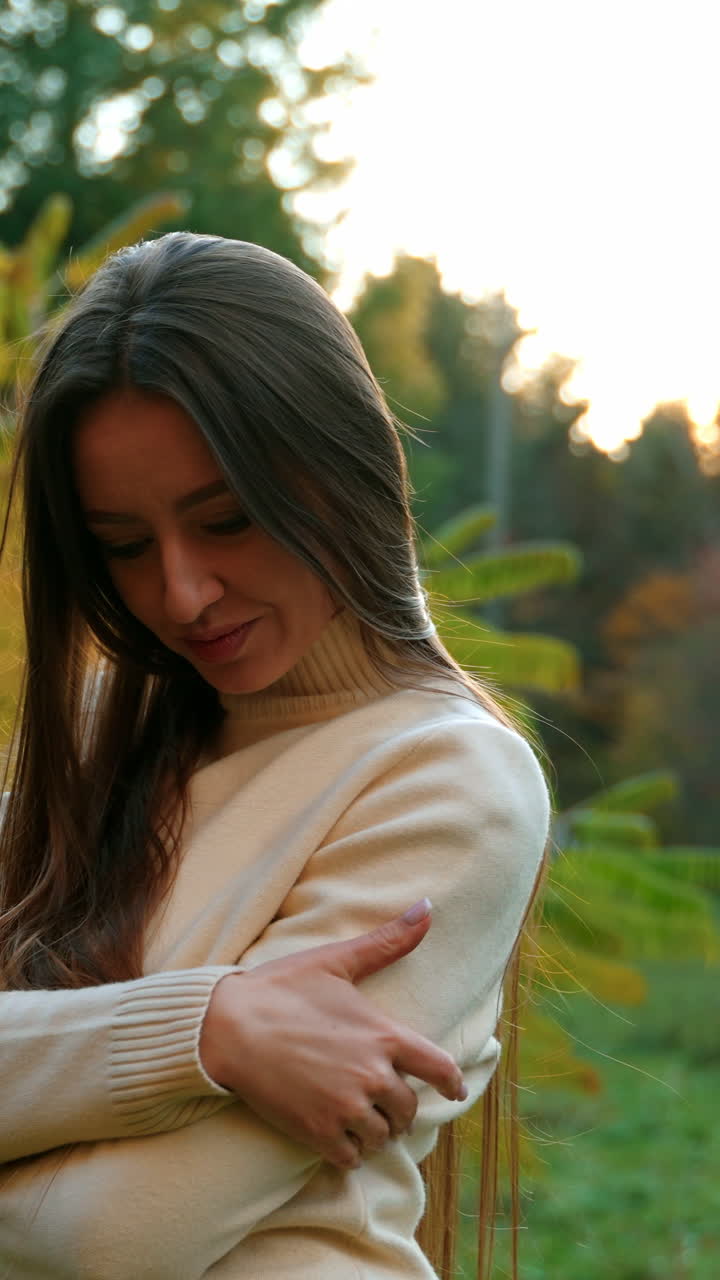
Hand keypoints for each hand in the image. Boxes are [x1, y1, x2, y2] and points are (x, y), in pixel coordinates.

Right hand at [199, 900, 465, 1169]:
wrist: (227, 1027)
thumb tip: (428, 906)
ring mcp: (345, 1108)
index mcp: (383, 1035)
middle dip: (401, 1107)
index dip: (452, 1082)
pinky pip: (351, 1158)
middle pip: (409, 1108)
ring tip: (363, 1121)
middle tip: (387, 1103)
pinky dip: (350, 1152)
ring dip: (376, 1131)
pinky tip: (339, 1138)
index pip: (439, 1068)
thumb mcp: (336, 960)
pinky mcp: (317, 1132)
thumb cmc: (281, 989)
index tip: (455, 1089)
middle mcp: (372, 1075)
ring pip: (382, 1136)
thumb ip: (387, 941)